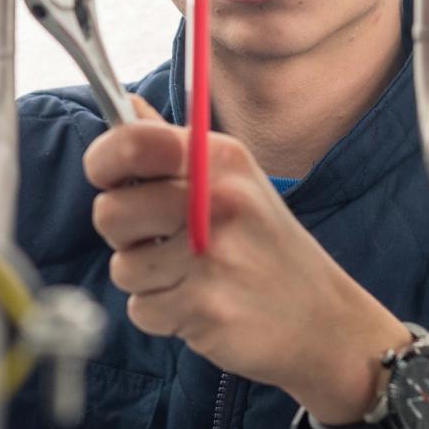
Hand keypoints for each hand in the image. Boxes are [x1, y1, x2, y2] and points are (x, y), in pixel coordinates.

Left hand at [82, 97, 412, 423]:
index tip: (113, 181)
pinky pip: (141, 310)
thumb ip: (174, 148)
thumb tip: (128, 108)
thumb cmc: (266, 246)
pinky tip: (201, 305)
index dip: (104, 162)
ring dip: (147, 280)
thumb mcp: (234, 181)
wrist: (323, 320)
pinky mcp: (204, 308)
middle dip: (123, 234)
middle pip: (109, 212)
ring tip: (193, 276)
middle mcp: (216, 201)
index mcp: (219, 160)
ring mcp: (211, 258)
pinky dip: (163, 314)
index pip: (131, 143)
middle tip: (161, 241)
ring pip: (122, 267)